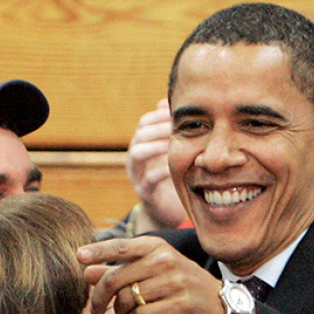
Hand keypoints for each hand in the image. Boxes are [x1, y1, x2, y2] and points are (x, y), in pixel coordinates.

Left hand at [77, 236, 228, 313]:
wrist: (217, 302)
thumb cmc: (178, 283)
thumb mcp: (151, 269)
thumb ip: (118, 270)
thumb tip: (86, 272)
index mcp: (156, 247)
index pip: (121, 247)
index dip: (98, 251)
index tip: (79, 256)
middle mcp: (164, 260)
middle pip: (117, 278)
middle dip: (100, 296)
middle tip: (96, 308)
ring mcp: (174, 282)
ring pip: (128, 298)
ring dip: (120, 310)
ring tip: (124, 312)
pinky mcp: (179, 304)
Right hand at [125, 99, 185, 231]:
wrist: (166, 210)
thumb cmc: (172, 175)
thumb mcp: (172, 150)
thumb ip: (171, 130)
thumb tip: (171, 103)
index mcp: (142, 144)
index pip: (145, 122)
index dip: (159, 115)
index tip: (178, 111)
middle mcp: (135, 157)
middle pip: (140, 135)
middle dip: (158, 128)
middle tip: (177, 125)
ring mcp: (137, 175)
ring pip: (137, 154)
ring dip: (154, 146)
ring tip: (172, 144)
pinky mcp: (145, 192)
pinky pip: (149, 179)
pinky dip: (161, 171)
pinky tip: (175, 166)